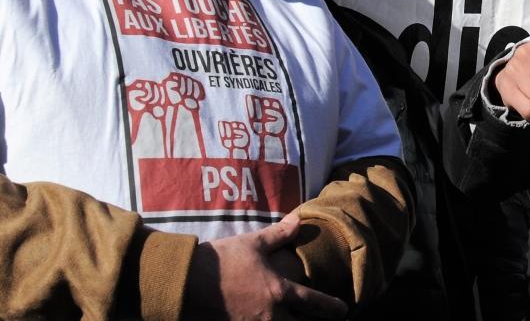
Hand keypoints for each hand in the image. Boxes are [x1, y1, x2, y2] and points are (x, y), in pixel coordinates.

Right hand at [184, 212, 348, 319]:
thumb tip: (298, 220)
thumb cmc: (222, 260)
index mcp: (278, 292)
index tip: (343, 310)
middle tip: (324, 320)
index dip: (332, 308)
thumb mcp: (254, 244)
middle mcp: (270, 316)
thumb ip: (279, 235)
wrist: (186, 282)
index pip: (314, 303)